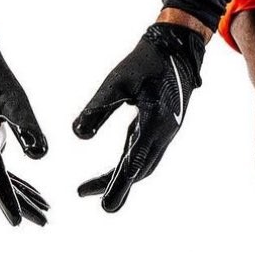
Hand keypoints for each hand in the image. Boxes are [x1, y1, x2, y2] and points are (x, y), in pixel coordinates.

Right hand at [0, 38, 48, 225]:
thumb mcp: (13, 96)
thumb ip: (26, 124)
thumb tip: (41, 155)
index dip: (6, 198)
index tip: (17, 220)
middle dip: (19, 204)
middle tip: (43, 222)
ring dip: (20, 196)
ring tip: (44, 213)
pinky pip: (0, 169)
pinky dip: (17, 183)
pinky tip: (34, 193)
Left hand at [73, 22, 206, 211]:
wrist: (177, 47)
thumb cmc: (147, 61)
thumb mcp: (117, 82)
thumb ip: (97, 108)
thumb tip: (77, 135)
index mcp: (155, 124)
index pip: (133, 163)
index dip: (118, 185)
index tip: (104, 206)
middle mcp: (163, 133)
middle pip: (138, 170)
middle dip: (115, 186)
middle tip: (84, 193)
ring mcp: (165, 131)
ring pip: (144, 164)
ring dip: (122, 177)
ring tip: (92, 186)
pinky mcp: (161, 126)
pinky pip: (145, 152)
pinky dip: (130, 163)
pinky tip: (118, 166)